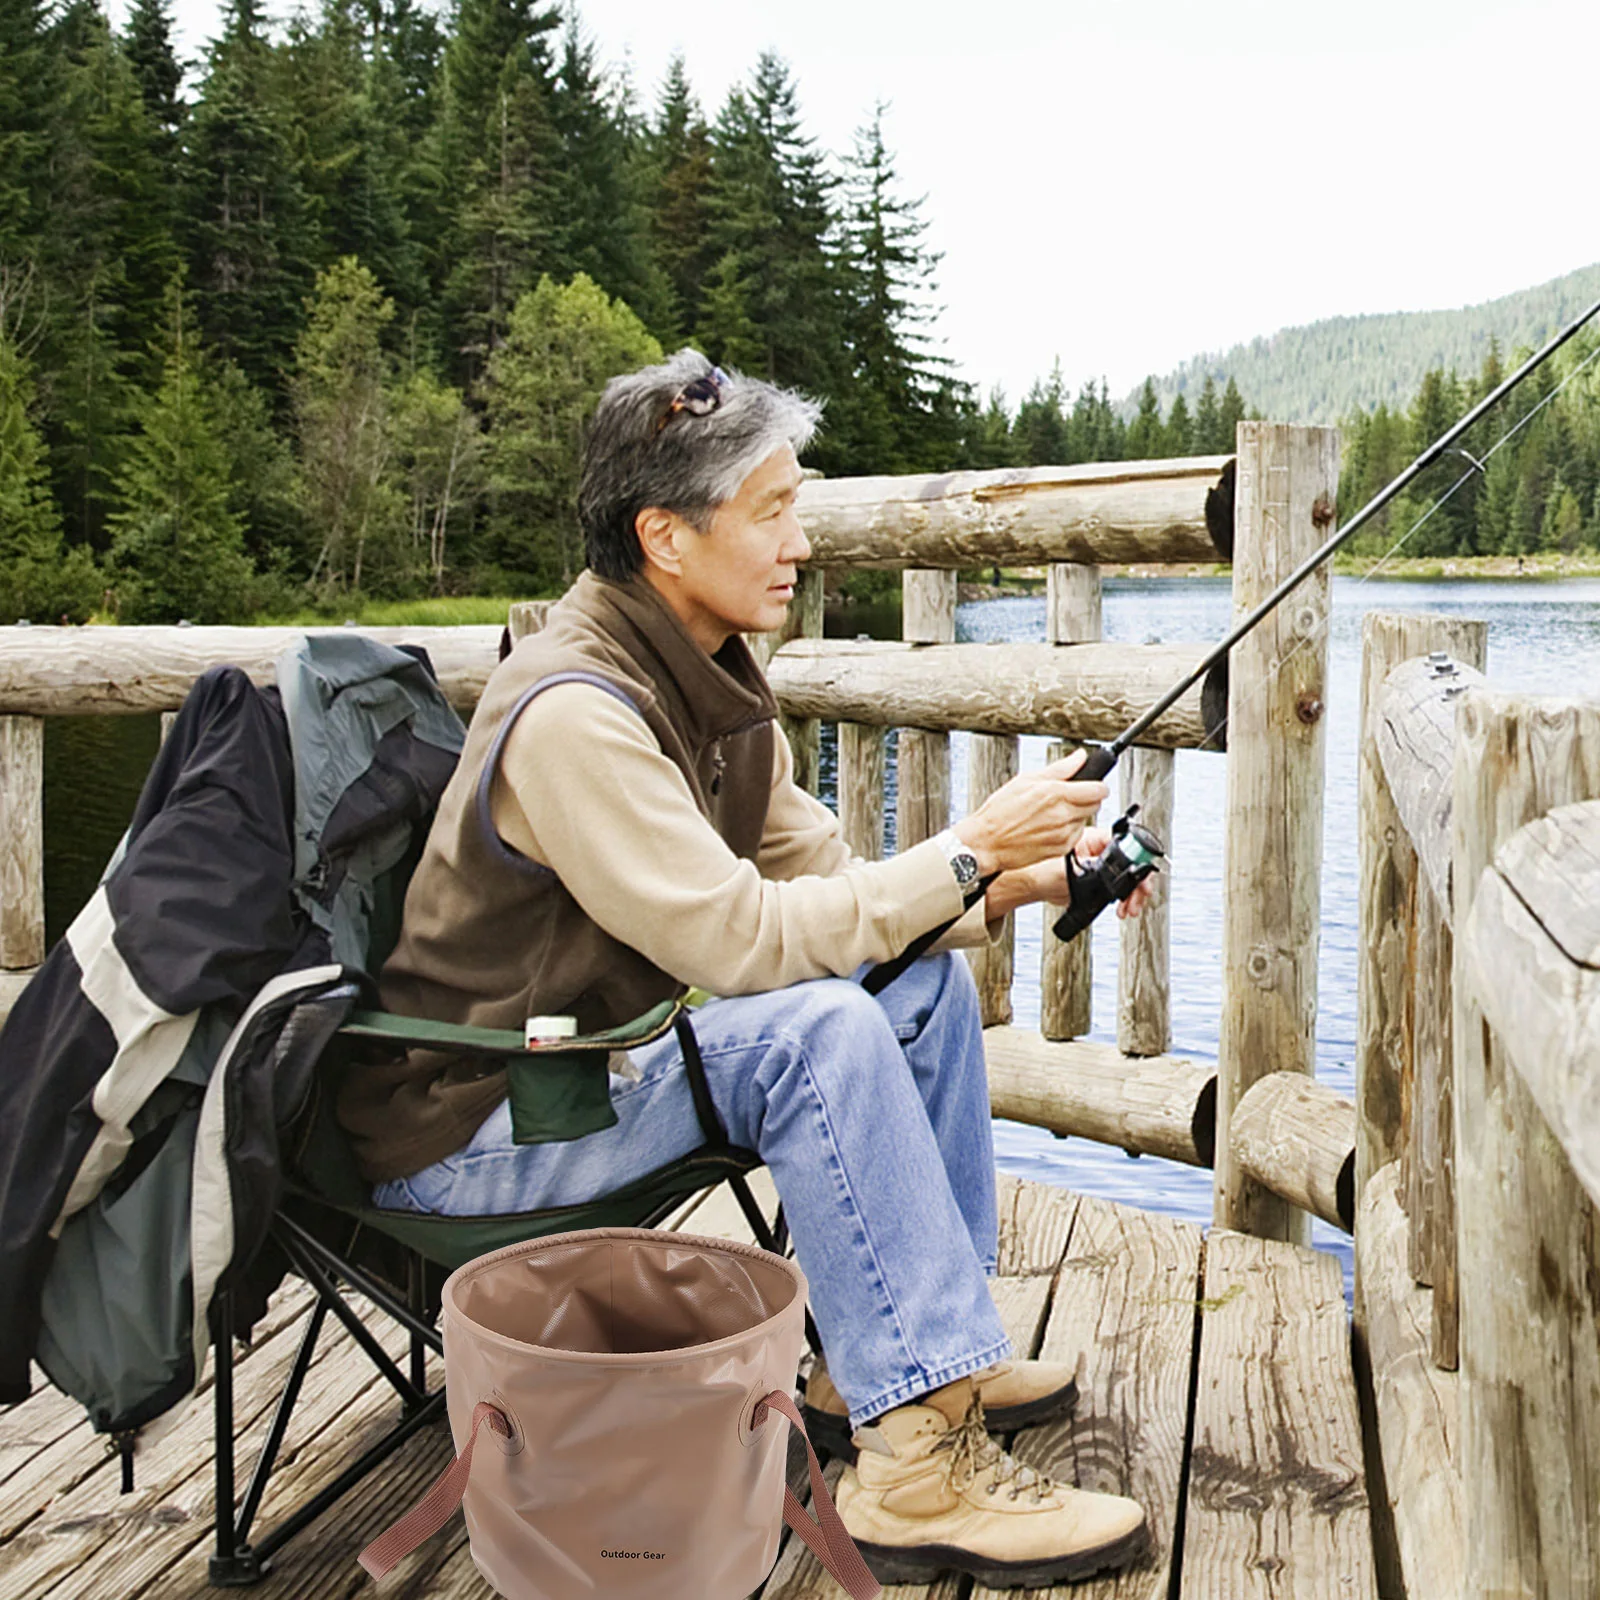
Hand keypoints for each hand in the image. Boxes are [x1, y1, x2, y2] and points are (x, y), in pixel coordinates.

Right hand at [953, 748, 1109, 876]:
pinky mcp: (1062, 849)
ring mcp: (1064, 834)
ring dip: (1076, 815)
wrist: (986, 843)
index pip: (1099, 789)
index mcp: (1056, 793)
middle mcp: (1063, 815)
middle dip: (1087, 798)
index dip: (1097, 785)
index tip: (1092, 784)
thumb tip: (1079, 757)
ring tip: (1052, 813)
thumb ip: (1059, 768)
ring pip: (1085, 819)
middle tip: (1068, 796)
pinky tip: (1049, 826)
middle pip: (1096, 804)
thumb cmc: (999, 812)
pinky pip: (1076, 835)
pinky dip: (1068, 830)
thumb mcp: (1026, 780)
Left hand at [1022, 828, 1156, 919]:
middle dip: (1137, 883)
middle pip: (1131, 863)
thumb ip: (1089, 869)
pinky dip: (1124, 899)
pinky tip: (1122, 908)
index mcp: (1093, 838)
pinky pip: (1119, 888)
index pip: (1126, 845)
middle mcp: (1100, 850)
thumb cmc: (1039, 870)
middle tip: (1138, 898)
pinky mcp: (1099, 880)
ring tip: (1128, 909)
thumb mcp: (1068, 870)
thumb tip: (1110, 872)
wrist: (1032, 886)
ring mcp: (1101, 864)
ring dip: (1132, 894)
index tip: (1142, 877)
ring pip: (1128, 878)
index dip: (1137, 860)